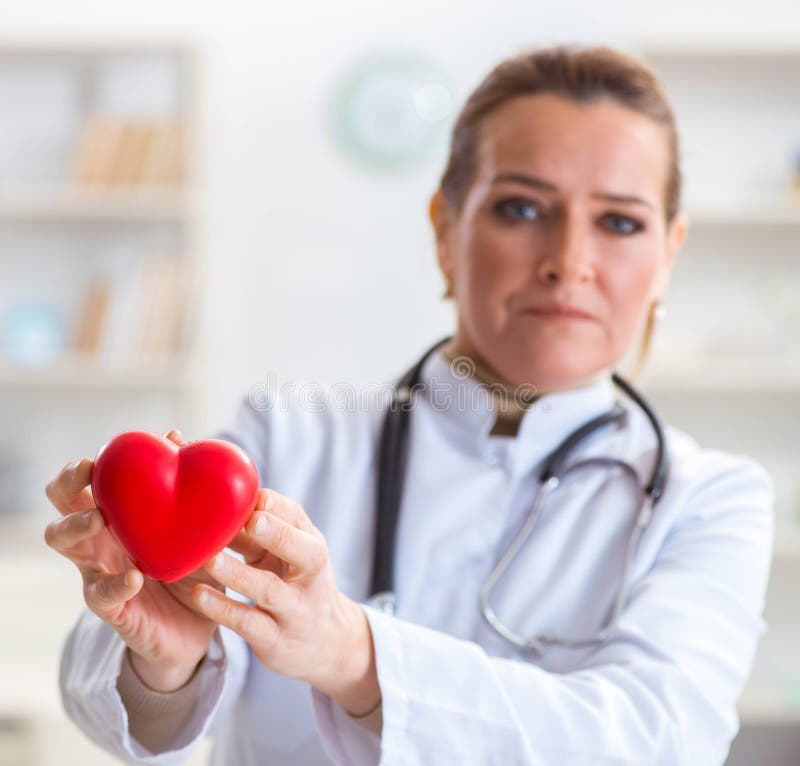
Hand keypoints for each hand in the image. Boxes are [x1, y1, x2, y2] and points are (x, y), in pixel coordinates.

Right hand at [44, 429, 245, 691]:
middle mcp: (98, 542)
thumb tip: (176, 435)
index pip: (81, 484)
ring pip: (64, 544)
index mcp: (115, 517)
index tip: (102, 455)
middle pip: (59, 506)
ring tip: (101, 518)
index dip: (80, 468)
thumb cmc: (193, 566)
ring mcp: (99, 573)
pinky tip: (136, 575)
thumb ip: (188, 485)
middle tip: (87, 475)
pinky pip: (100, 595)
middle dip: (66, 486)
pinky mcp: (113, 609)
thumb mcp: (197, 524)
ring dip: (77, 525)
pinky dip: (115, 583)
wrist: (197, 628)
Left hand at [191, 489, 380, 715]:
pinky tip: (199, 595)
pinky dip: (223, 608)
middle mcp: (310, 576)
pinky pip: (248, 623)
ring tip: (209, 559)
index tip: (254, 496)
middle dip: (278, 535)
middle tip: (249, 520)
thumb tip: (222, 500)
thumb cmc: (300, 583)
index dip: (278, 507)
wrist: (327, 642)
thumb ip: (264, 531)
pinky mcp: (275, 639)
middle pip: (304, 553)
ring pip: (269, 590)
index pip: (299, 519)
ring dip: (238, 574)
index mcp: (312, 546)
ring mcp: (295, 610)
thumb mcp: (292, 554)